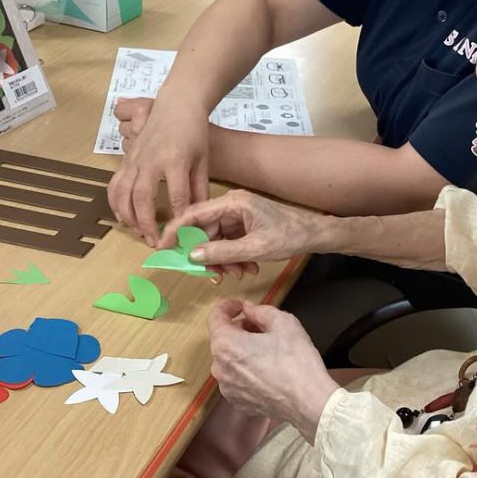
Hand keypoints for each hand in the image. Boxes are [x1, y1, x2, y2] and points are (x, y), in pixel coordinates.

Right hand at [107, 98, 210, 245]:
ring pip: (123, 192)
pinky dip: (115, 202)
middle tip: (152, 241)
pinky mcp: (127, 157)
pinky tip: (121, 215)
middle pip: (142, 197)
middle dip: (146, 223)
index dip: (178, 218)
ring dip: (127, 215)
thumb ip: (200, 188)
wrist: (177, 104)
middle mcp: (151, 160)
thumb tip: (200, 216)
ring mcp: (135, 158)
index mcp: (175, 160)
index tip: (180, 234)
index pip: (177, 195)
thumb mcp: (203, 160)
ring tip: (136, 231)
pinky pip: (115, 183)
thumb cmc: (194, 132)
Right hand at [158, 189, 327, 270]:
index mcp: (232, 203)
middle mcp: (231, 205)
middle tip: (213, 275)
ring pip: (215, 240)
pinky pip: (227, 242)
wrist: (314, 234)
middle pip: (203, 230)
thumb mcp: (254, 249)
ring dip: (222, 260)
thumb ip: (222, 252)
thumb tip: (193, 256)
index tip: (162, 248)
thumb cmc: (289, 236)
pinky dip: (232, 258)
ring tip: (238, 272)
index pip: (193, 214)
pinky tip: (246, 268)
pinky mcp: (243, 225)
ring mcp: (237, 215)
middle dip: (207, 255)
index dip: (175, 231)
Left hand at [208, 299, 338, 443]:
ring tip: (267, 349)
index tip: (240, 305)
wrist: (308, 400)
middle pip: (223, 339)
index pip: (215, 318)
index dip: (227, 306)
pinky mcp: (238, 402)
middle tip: (262, 327)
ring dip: (243, 350)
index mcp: (226, 344)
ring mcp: (227, 388)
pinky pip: (237, 379)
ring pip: (229, 360)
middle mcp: (220, 367)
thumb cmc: (296, 360)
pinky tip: (267, 369)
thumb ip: (261, 311)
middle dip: (239, 329)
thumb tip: (249, 310)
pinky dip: (247, 370)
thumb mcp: (284, 322)